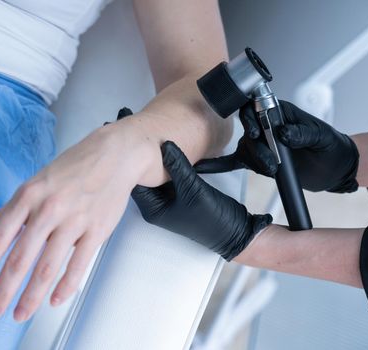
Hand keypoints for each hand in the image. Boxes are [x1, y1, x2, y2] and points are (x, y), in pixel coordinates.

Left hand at [0, 114, 156, 322]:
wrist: (114, 155)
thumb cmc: (72, 169)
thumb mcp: (34, 184)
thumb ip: (7, 212)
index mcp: (28, 196)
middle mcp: (49, 209)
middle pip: (21, 257)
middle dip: (4, 289)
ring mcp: (75, 220)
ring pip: (48, 266)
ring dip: (32, 295)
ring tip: (20, 313)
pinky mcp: (97, 229)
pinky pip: (79, 264)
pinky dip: (66, 286)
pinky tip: (54, 300)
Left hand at [131, 141, 271, 260]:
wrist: (235, 231)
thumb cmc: (212, 218)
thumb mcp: (193, 190)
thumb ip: (178, 166)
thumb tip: (164, 144)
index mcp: (152, 208)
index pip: (133, 180)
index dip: (131, 158)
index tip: (131, 137)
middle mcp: (155, 203)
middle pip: (141, 174)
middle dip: (141, 154)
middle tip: (140, 129)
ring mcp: (167, 198)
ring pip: (155, 172)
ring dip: (155, 156)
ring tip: (150, 133)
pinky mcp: (179, 191)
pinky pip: (169, 173)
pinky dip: (168, 161)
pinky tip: (168, 145)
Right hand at [195, 101, 359, 192]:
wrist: (332, 168)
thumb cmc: (329, 146)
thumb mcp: (321, 137)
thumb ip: (303, 133)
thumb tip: (284, 133)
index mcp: (280, 112)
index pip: (257, 107)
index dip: (251, 116)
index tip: (256, 131)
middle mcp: (266, 125)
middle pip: (247, 130)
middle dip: (255, 144)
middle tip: (268, 157)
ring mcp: (259, 143)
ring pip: (244, 148)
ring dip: (255, 159)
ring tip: (271, 168)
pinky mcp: (256, 160)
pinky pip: (235, 161)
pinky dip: (217, 165)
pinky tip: (203, 167)